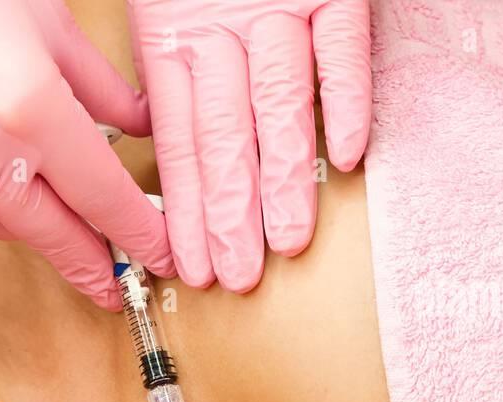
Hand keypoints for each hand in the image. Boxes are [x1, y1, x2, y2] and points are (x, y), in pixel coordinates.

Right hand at [0, 0, 175, 310]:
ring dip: (44, 238)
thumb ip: (101, 85)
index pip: (101, 194)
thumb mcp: (49, 22)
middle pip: (56, 233)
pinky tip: (15, 207)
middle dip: (92, 266)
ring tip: (71, 244)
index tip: (159, 253)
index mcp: (32, 105)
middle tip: (118, 289)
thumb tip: (141, 125)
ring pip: (10, 230)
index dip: (137, 232)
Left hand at [126, 0, 370, 291]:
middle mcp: (222, 28)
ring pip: (279, 102)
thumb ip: (166, 65)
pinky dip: (346, 96)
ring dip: (284, 176)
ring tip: (287, 240)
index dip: (184, 208)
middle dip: (229, 213)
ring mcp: (278, 6)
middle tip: (235, 273)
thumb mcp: (155, 3)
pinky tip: (346, 156)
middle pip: (226, 135)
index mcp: (172, 37)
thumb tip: (160, 132)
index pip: (179, 142)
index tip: (185, 262)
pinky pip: (342, 43)